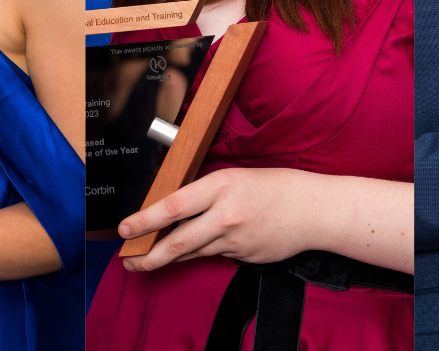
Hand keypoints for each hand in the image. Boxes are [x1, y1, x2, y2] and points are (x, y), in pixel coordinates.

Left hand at [119, 167, 324, 272]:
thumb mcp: (236, 177)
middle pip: (176, 243)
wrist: (314, 210)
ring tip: (145, 261)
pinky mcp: (243, 257)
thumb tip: (174, 211)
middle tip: (127, 259)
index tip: (124, 228)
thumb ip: (206, 194)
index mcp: (221, 187)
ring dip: (166, 258)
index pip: (172, 206)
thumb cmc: (277, 186)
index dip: (143, 220)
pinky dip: (200, 253)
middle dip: (146, 256)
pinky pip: (214, 256)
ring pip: (191, 253)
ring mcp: (234, 241)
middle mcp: (224, 216)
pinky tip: (195, 250)